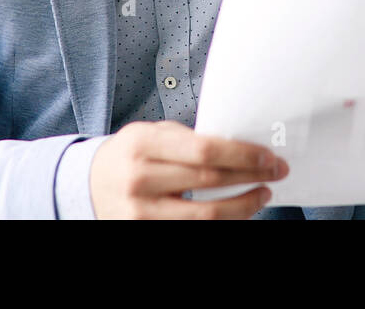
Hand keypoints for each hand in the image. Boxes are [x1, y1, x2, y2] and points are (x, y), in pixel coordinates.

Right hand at [90, 121, 287, 219]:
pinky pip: (194, 230)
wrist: (89, 185)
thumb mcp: (150, 134)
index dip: (242, 155)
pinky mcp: (145, 231)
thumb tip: (240, 148)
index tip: (267, 156)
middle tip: (276, 171)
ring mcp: (141, 212)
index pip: (204, 150)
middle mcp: (139, 179)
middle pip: (209, 180)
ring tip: (261, 194)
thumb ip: (187, 139)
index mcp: (142, 144)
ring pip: (206, 215)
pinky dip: (223, 222)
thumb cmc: (129, 155)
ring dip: (243, 206)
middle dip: (250, 176)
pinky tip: (237, 212)